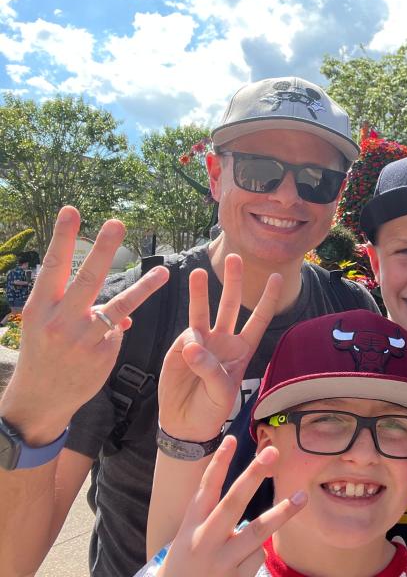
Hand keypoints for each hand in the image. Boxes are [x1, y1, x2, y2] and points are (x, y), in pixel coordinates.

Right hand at [1, 207, 168, 442]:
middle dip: (103, 249)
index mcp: (41, 307)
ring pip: (120, 307)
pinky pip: (118, 332)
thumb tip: (114, 307)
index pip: (53, 266)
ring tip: (163, 271)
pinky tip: (103, 344)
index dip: (62, 237)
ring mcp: (83, 338)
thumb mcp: (46, 326)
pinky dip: (117, 330)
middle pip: (88, 279)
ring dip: (144, 288)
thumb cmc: (43, 353)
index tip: (71, 211)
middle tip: (117, 223)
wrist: (40, 398)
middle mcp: (60, 320)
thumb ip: (73, 307)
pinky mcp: (102, 354)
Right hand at [156, 436, 305, 576]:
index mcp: (190, 526)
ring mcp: (221, 562)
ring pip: (257, 532)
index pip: (205, 489)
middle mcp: (204, 541)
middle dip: (253, 476)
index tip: (232, 438)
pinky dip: (258, 552)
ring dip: (282, 513)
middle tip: (272, 452)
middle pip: (233, 503)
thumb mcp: (189, 536)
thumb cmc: (189, 561)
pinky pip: (258, 556)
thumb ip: (211, 514)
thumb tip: (247, 483)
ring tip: (302, 496)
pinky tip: (246, 558)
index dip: (219, 464)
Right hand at [158, 255, 280, 441]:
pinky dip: (188, 340)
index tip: (277, 277)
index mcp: (243, 349)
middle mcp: (224, 340)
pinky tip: (188, 353)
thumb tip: (193, 343)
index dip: (268, 298)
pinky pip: (186, 335)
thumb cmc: (211, 408)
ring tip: (196, 272)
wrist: (185, 423)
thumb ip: (210, 368)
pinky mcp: (180, 347)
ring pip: (204, 311)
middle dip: (233, 282)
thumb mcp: (220, 392)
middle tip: (233, 258)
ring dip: (200, 292)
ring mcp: (202, 342)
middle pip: (231, 305)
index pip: (259, 319)